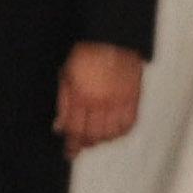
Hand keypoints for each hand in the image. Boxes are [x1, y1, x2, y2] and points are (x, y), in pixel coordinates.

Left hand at [53, 42, 145, 158]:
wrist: (112, 40)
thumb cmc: (87, 53)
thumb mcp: (65, 75)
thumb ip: (63, 103)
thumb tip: (60, 126)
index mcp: (81, 95)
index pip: (75, 129)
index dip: (72, 144)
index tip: (70, 152)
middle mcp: (100, 102)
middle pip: (93, 135)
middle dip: (85, 143)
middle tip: (81, 146)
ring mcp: (118, 102)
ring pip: (111, 134)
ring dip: (102, 139)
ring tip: (96, 137)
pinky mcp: (132, 100)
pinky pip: (128, 125)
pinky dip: (120, 132)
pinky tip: (113, 131)